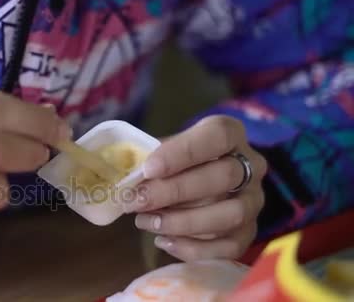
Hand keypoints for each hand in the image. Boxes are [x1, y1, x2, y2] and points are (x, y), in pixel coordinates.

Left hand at [121, 116, 266, 261]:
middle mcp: (251, 166)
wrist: (194, 182)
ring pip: (230, 215)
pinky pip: (229, 247)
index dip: (182, 152)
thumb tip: (129, 177)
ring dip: (182, 222)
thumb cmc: (174, 162)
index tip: (148, 168)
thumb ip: (149, 159)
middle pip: (223, 177)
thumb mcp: (163, 150)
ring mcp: (253, 201)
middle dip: (174, 192)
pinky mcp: (248, 233)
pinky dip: (193, 248)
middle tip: (137, 201)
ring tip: (146, 222)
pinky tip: (164, 241)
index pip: (217, 136)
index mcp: (230, 134)